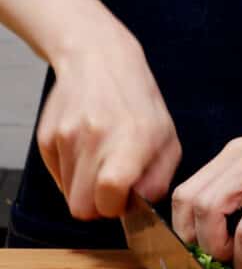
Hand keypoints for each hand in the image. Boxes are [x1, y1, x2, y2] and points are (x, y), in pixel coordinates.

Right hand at [37, 31, 180, 219]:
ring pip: (67, 193)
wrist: (100, 60)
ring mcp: (67, 136)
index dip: (114, 207)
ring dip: (84, 185)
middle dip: (97, 204)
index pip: (107, 198)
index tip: (122, 197)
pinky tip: (86, 146)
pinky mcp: (46, 136)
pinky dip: (71, 170)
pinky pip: (56, 174)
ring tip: (101, 158)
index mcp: (132, 141)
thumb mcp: (167, 138)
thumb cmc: (140, 103)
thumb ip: (159, 179)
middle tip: (111, 185)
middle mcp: (97, 138)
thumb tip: (140, 207)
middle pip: (81, 208)